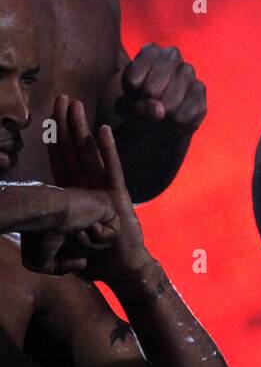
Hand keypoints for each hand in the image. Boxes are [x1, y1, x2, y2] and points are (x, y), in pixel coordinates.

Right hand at [19, 183, 118, 275]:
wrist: (42, 216)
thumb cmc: (36, 236)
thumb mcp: (40, 261)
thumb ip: (62, 267)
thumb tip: (83, 263)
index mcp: (69, 225)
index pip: (80, 249)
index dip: (70, 255)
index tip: (57, 246)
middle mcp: (83, 216)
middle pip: (92, 249)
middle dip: (78, 251)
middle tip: (63, 237)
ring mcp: (95, 211)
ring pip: (103, 243)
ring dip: (86, 245)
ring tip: (73, 231)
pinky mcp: (106, 207)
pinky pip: (114, 233)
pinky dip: (98, 237)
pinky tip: (85, 226)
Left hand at [47, 96, 147, 279]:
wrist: (122, 269)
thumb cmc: (95, 257)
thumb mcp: (65, 238)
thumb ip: (53, 223)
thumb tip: (33, 219)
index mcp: (77, 193)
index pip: (62, 160)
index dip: (54, 137)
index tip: (49, 115)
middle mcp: (90, 185)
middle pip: (75, 149)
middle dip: (67, 123)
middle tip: (62, 97)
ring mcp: (105, 188)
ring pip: (89, 153)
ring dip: (81, 129)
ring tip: (76, 105)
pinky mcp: (118, 195)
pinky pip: (111, 168)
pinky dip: (107, 149)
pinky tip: (102, 130)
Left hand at [115, 44, 205, 131]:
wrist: (159, 118)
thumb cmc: (138, 103)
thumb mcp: (126, 106)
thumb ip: (136, 108)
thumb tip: (160, 111)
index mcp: (150, 52)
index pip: (133, 80)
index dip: (131, 97)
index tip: (133, 96)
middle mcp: (172, 55)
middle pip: (151, 91)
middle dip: (146, 106)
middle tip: (147, 106)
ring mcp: (189, 71)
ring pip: (169, 104)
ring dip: (161, 116)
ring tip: (160, 112)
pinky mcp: (200, 91)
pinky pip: (183, 115)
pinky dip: (175, 123)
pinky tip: (174, 118)